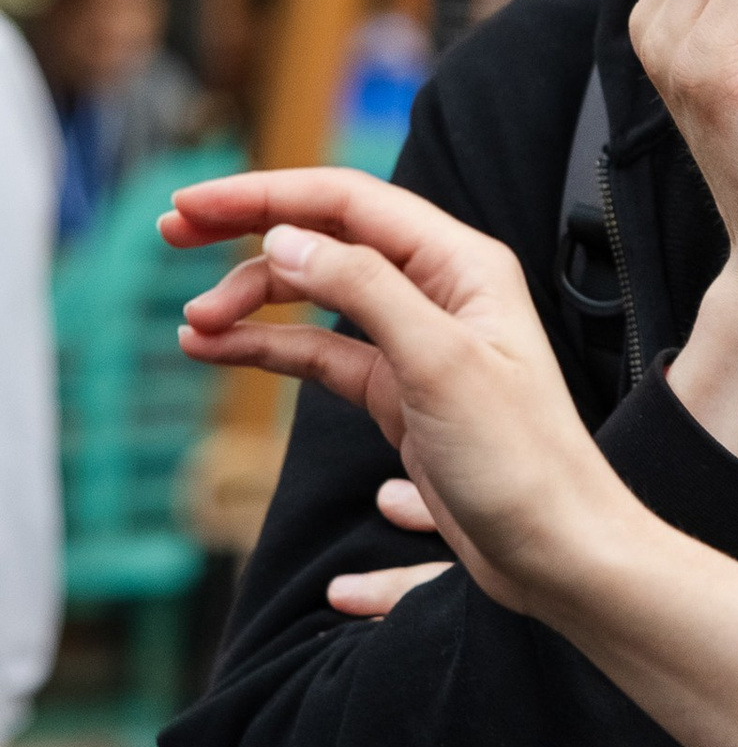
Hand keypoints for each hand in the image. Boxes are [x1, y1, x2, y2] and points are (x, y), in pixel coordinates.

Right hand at [166, 168, 640, 621]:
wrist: (557, 550)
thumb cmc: (521, 459)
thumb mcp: (438, 364)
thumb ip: (363, 291)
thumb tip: (286, 238)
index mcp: (462, 264)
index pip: (348, 202)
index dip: (265, 195)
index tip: (191, 207)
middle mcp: (440, 290)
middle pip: (327, 237)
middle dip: (248, 233)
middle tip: (171, 236)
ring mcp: (417, 341)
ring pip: (316, 297)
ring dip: (251, 302)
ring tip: (192, 326)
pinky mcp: (401, 394)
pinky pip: (321, 353)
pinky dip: (268, 348)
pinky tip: (218, 350)